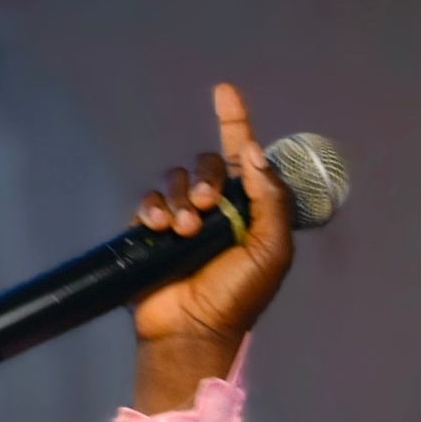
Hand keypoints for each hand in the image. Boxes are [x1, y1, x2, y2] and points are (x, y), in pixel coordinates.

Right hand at [130, 81, 295, 361]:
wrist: (193, 330)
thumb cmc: (238, 296)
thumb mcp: (271, 250)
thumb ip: (269, 200)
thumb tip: (253, 153)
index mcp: (249, 213)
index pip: (242, 158)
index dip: (235, 123)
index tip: (225, 91)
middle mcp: (216, 212)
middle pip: (206, 164)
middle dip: (206, 176)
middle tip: (207, 206)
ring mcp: (183, 221)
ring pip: (175, 180)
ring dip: (180, 199)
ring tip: (185, 231)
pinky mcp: (152, 234)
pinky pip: (149, 202)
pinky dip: (153, 209)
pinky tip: (160, 229)